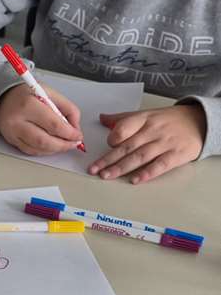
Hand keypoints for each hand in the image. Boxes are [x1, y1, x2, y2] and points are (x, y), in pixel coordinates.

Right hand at [0, 83, 82, 155]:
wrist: (2, 99)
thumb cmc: (26, 94)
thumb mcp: (49, 93)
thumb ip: (67, 108)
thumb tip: (75, 127)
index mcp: (29, 105)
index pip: (54, 125)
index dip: (69, 133)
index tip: (78, 136)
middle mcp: (18, 121)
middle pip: (45, 141)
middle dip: (63, 145)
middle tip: (74, 143)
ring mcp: (13, 133)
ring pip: (38, 149)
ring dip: (55, 150)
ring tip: (64, 145)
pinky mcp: (11, 141)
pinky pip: (31, 151)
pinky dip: (44, 151)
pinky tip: (52, 147)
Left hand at [89, 105, 204, 183]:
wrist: (199, 122)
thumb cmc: (168, 120)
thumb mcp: (147, 114)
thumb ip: (123, 119)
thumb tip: (102, 118)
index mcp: (144, 119)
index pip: (125, 127)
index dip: (113, 137)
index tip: (106, 145)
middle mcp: (153, 131)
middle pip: (127, 146)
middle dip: (108, 159)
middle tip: (94, 169)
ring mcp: (165, 143)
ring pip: (140, 156)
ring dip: (121, 167)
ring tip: (106, 176)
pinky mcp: (176, 155)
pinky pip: (160, 165)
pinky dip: (147, 173)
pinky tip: (135, 180)